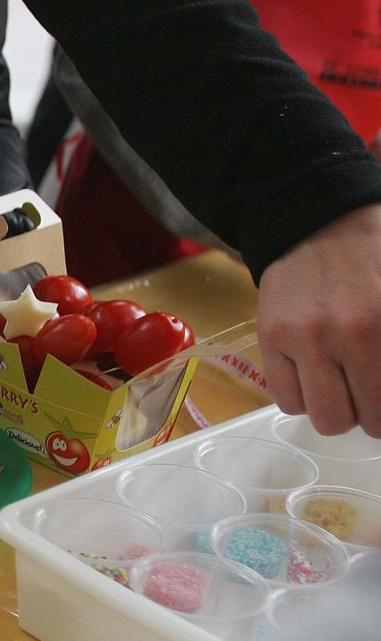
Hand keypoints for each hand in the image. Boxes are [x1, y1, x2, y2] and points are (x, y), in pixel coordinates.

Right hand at [258, 202, 380, 436]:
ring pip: (323, 417)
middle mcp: (344, 335)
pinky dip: (303, 398)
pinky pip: (286, 400)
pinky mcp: (270, 337)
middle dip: (372, 413)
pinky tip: (313, 375)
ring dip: (337, 409)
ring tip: (341, 385)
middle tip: (370, 391)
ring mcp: (302, 338)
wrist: (319, 221)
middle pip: (365, 420)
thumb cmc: (375, 256)